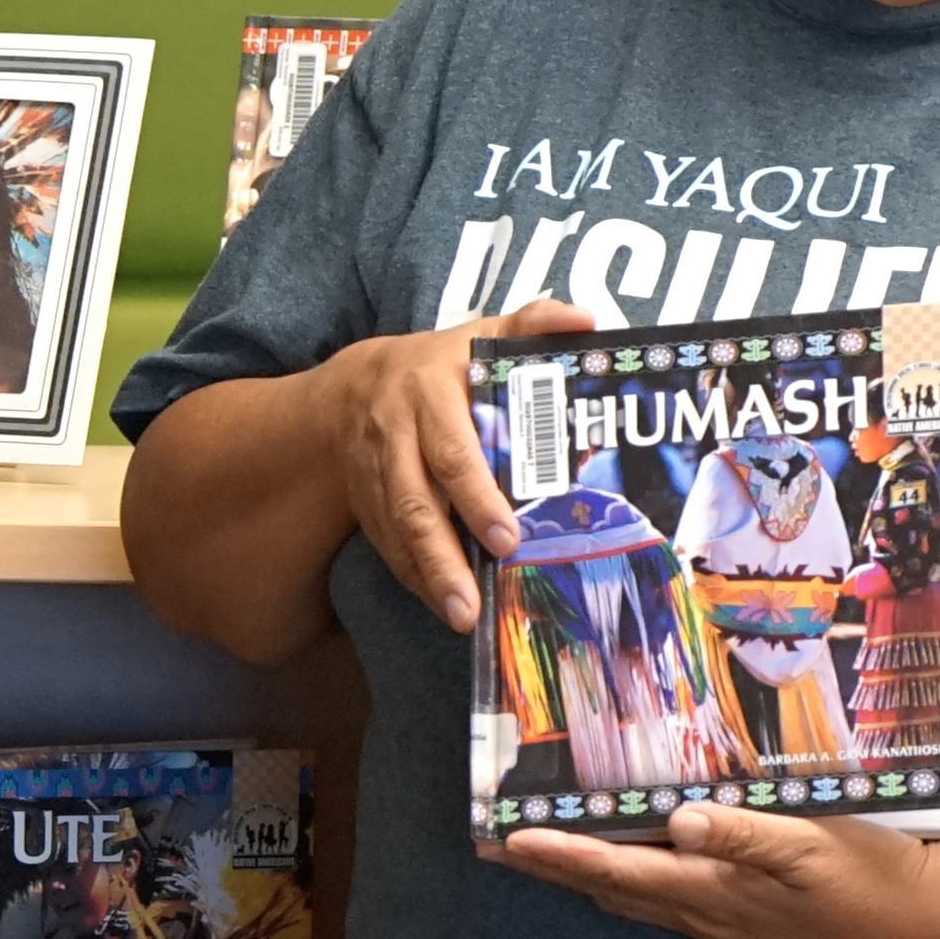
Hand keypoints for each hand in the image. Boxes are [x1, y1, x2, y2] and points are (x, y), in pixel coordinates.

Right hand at [321, 298, 589, 631]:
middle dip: (444, 554)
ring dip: (426, 576)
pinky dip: (411, 575)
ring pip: (396, 529)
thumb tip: (586, 322)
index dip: (476, 497)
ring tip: (460, 616)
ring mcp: (374, 471)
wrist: (352, 385)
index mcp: (429, 391)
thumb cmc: (440, 364)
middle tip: (474, 599)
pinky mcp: (364, 500)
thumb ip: (532, 323)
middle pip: (415, 502)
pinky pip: (384, 542)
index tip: (508, 538)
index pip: (452, 451)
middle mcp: (394, 433)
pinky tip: (440, 604)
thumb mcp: (482, 332)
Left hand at [498, 804, 939, 938]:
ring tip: (535, 845)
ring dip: (582, 872)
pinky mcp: (740, 914)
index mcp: (715, 894)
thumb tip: (680, 821)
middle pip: (609, 888)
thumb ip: (745, 835)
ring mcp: (721, 919)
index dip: (560, 854)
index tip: (508, 838)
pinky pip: (663, 896)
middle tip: (494, 840)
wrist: (924, 922)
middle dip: (551, 865)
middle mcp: (705, 913)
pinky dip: (626, 875)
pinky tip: (622, 853)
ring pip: (632, 896)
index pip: (619, 873)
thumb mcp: (813, 846)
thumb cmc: (871, 876)